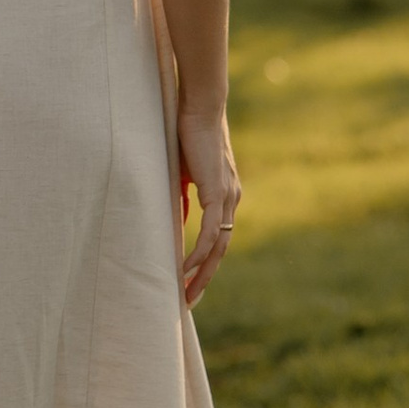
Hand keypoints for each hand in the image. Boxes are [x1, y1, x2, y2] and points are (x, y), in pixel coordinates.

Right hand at [177, 101, 238, 310]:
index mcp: (224, 195)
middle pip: (220, 250)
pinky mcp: (217, 193)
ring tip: (185, 294)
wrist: (199, 106)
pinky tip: (185, 269)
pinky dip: (198, 253)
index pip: (217, 238)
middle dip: (204, 278)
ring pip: (217, 247)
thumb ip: (184, 197)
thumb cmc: (187, 133)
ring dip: (201, 273)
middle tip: (188, 301)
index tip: (189, 282)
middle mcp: (230, 200)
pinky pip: (210, 233)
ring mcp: (227, 198)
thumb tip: (178, 219)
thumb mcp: (183, 173)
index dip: (205, 262)